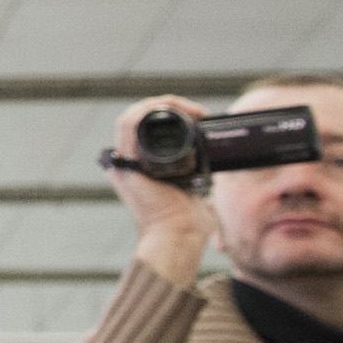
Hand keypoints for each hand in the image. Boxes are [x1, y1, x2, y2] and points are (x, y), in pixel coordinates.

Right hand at [106, 94, 218, 285]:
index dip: (169, 116)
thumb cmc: (187, 223)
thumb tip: (218, 166)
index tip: (199, 117)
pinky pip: (128, 125)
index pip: (146, 130)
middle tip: (197, 111)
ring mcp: (123, 164)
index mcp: (140, 170)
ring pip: (130, 118)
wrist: (177, 236)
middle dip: (166, 107)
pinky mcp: (126, 164)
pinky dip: (146, 112)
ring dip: (157, 106)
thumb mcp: (194, 190)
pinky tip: (169, 108)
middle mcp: (127, 165)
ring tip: (188, 109)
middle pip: (138, 120)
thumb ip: (197, 177)